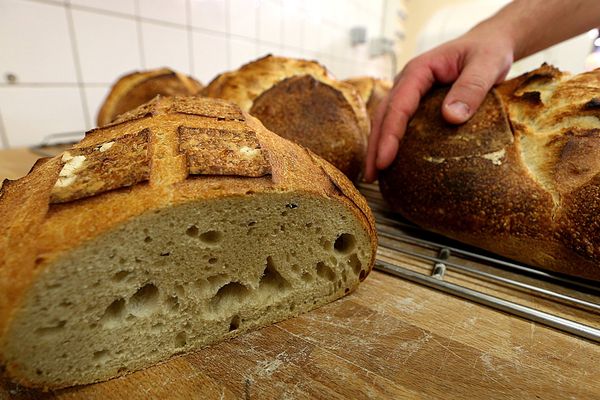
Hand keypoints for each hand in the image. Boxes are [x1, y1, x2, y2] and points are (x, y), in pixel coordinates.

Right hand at [364, 26, 513, 181]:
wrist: (488, 43)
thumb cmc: (488, 51)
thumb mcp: (487, 65)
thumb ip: (471, 87)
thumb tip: (451, 117)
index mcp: (419, 70)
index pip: (398, 105)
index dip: (389, 134)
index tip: (384, 160)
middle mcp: (407, 81)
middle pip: (383, 115)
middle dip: (375, 146)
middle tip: (371, 176)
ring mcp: (409, 92)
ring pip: (385, 120)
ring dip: (378, 146)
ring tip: (374, 176)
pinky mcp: (416, 103)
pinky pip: (398, 123)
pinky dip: (391, 142)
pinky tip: (392, 163)